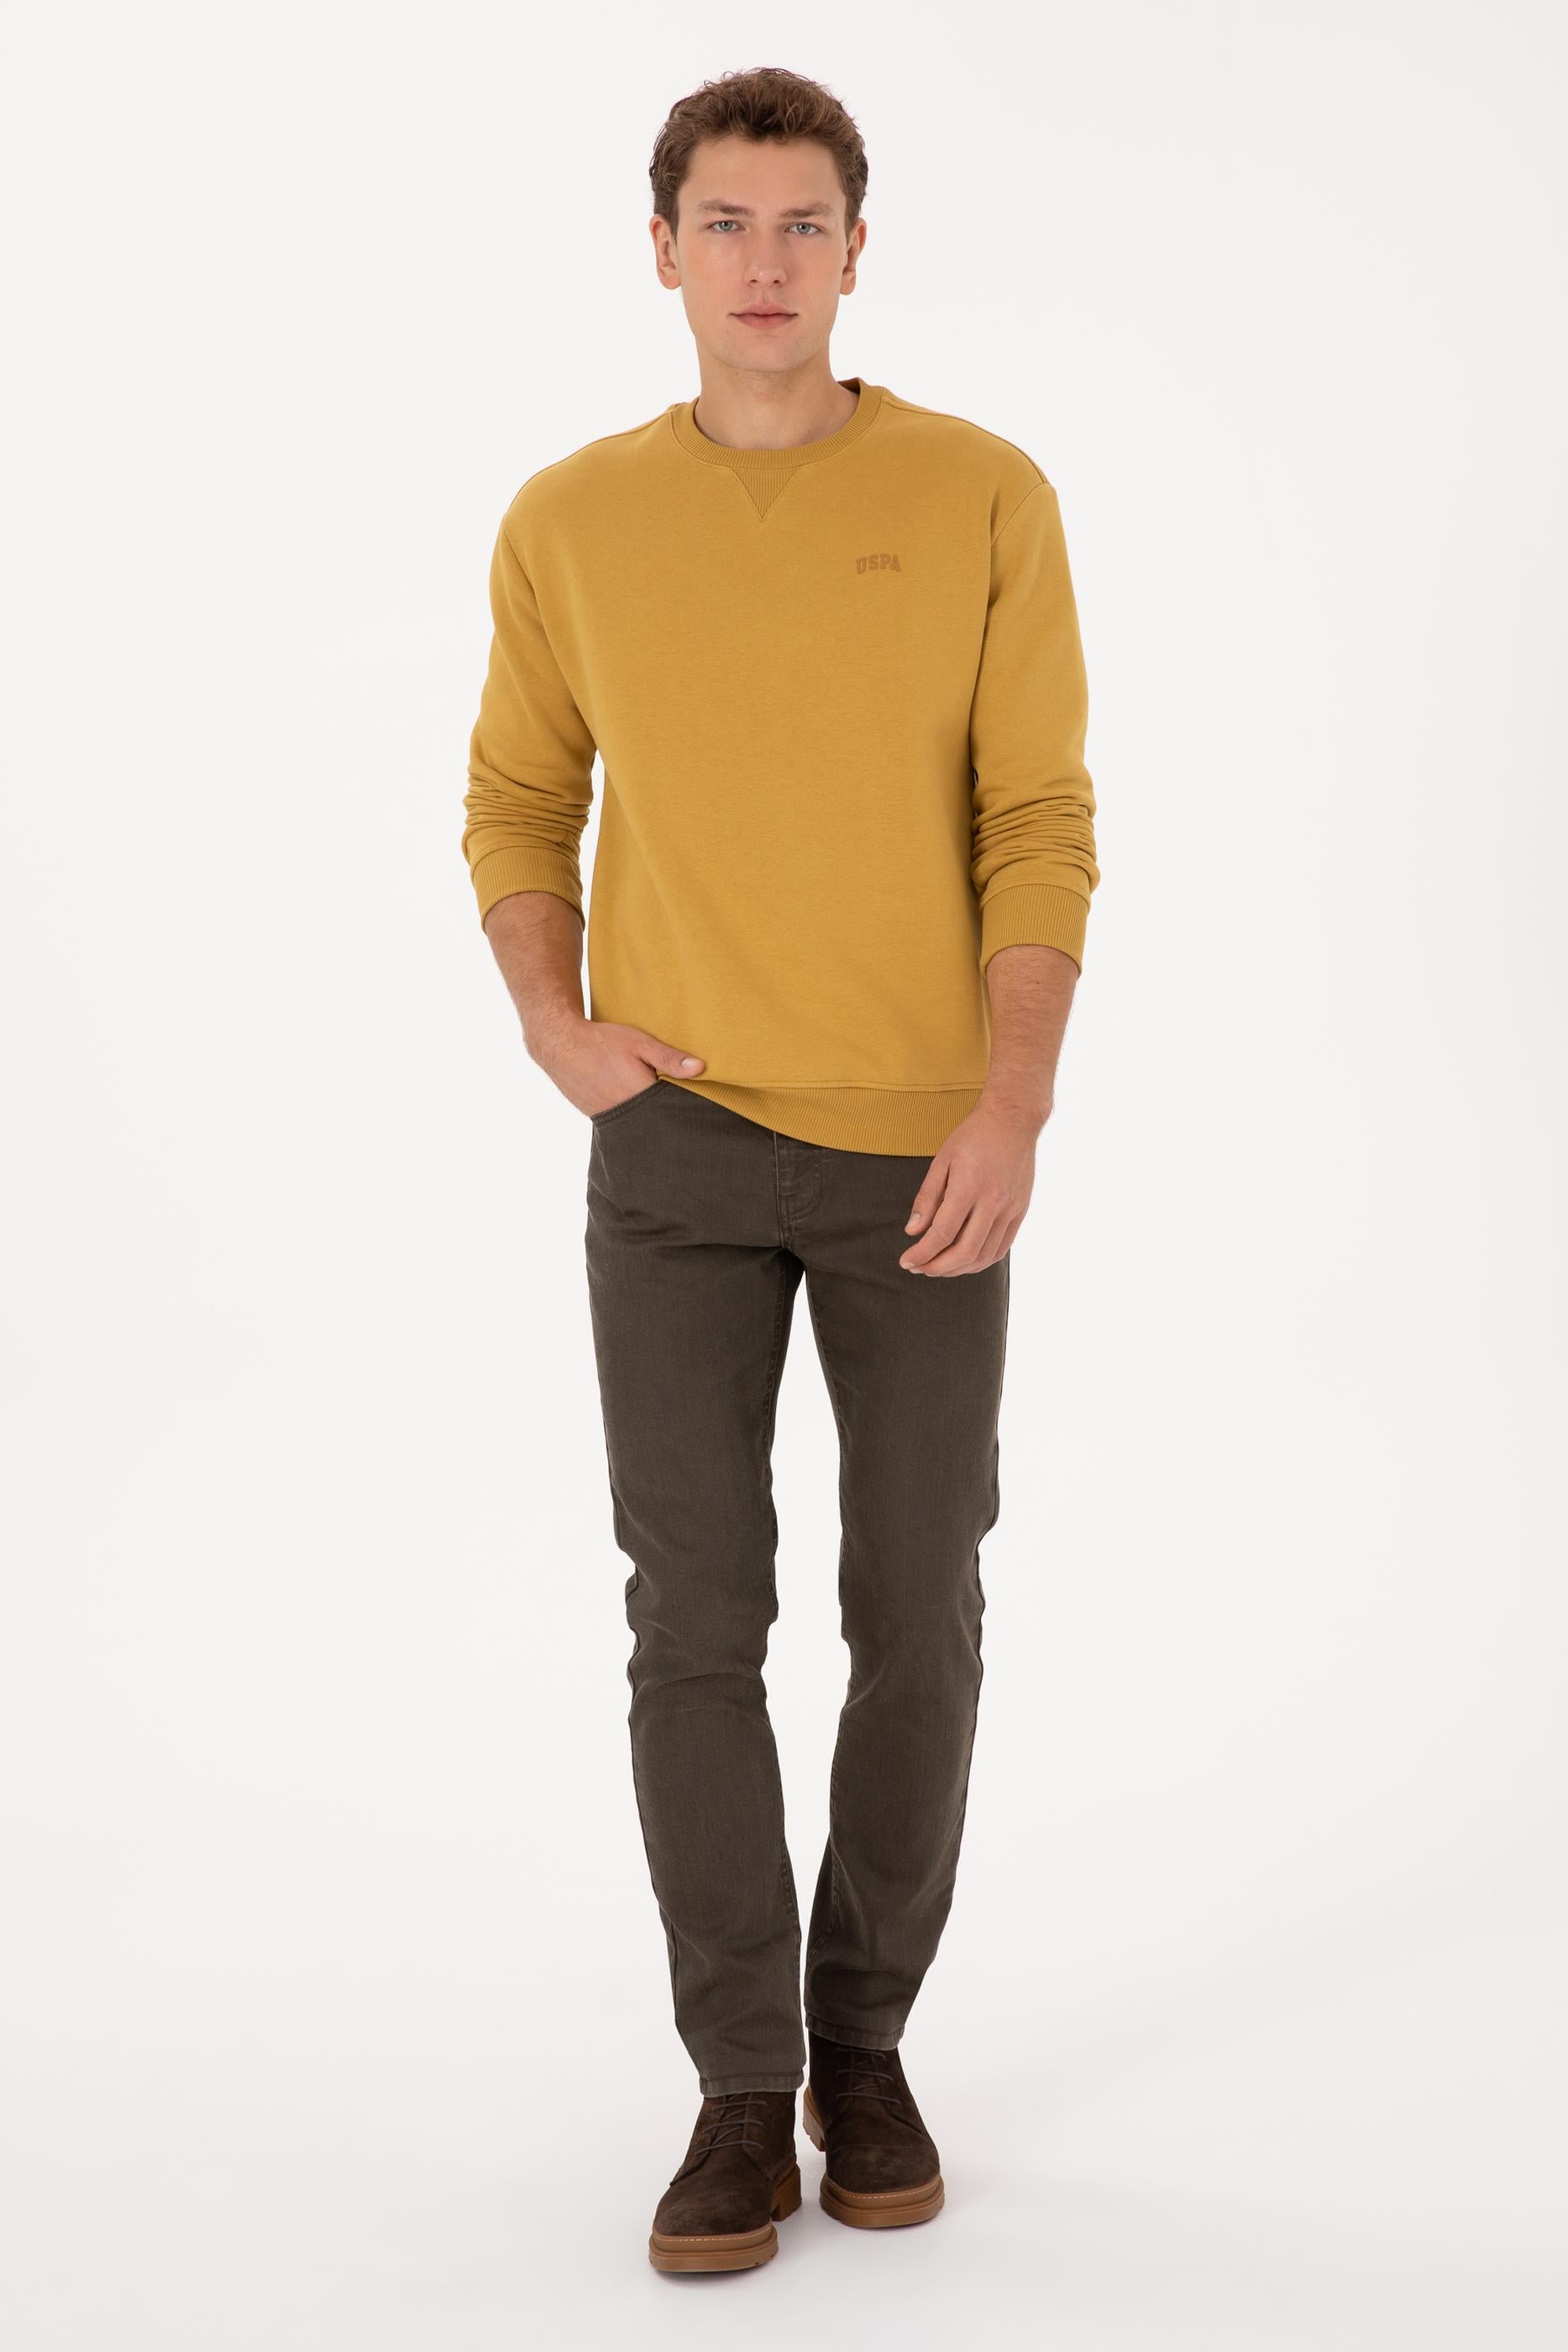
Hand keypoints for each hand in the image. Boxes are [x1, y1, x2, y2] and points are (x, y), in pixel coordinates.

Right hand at [531, 1017, 705, 1117]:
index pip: (671, 1110)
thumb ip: (668, 1058)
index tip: (697, 1105)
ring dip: (649, 1118)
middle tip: (678, 1109)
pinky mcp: (598, 1118)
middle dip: (667, 1116)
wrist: (560, 1045)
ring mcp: (609, 1118)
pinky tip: (636, 1107)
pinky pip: (623, 1124)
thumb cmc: (601, 1042)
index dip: (684, 1108)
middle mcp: (624, 1113)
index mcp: (638, 1095)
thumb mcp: (639, 1042)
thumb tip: (700, 1068)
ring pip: (639, 1125)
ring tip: (658, 1108)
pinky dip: (633, 1118)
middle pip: (656, 1122)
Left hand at [899, 1093, 1046, 1274]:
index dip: (921, 1253)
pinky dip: (981, 1261)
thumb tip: (912, 1231)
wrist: (1013, 1120)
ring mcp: (1010, 1209)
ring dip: (959, 1269)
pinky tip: (965, 1261)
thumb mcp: (942, 1161)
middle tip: (919, 1268)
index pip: (942, 1234)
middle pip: (964, 1251)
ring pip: (984, 1255)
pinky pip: (1002, 1248)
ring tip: (939, 1267)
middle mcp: (993, 1202)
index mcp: (968, 1188)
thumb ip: (927, 1199)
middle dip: (937, 1267)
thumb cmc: (973, 1137)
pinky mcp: (1020, 1211)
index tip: (906, 1261)